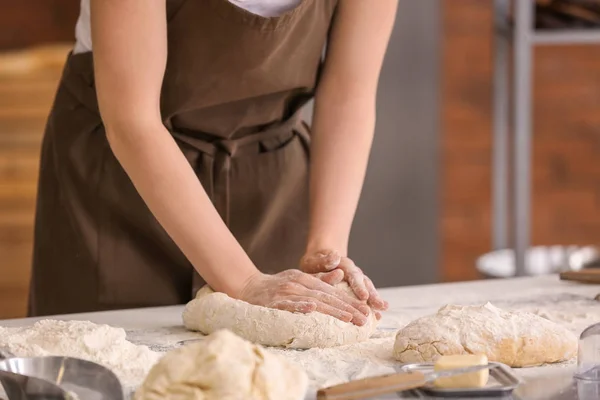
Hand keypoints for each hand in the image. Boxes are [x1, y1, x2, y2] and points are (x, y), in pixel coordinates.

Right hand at [238, 270, 370, 325]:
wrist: (247, 287)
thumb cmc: (275, 286)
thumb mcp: (299, 279)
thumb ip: (319, 279)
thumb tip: (340, 274)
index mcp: (305, 279)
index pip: (332, 292)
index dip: (350, 301)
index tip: (366, 311)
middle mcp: (298, 284)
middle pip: (327, 297)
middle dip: (347, 308)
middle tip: (364, 318)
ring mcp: (286, 292)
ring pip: (313, 301)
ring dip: (332, 310)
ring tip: (349, 318)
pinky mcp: (273, 302)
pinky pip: (288, 305)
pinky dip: (300, 306)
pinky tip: (312, 309)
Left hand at [300, 249, 388, 314]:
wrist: (320, 261)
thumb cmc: (315, 263)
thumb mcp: (315, 260)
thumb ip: (324, 261)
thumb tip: (335, 258)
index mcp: (344, 264)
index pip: (353, 275)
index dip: (358, 286)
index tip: (363, 296)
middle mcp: (354, 272)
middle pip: (364, 283)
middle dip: (372, 295)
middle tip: (379, 306)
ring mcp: (357, 280)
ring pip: (368, 289)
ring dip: (375, 300)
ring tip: (383, 310)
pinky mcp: (357, 289)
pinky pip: (366, 297)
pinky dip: (372, 306)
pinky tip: (377, 317)